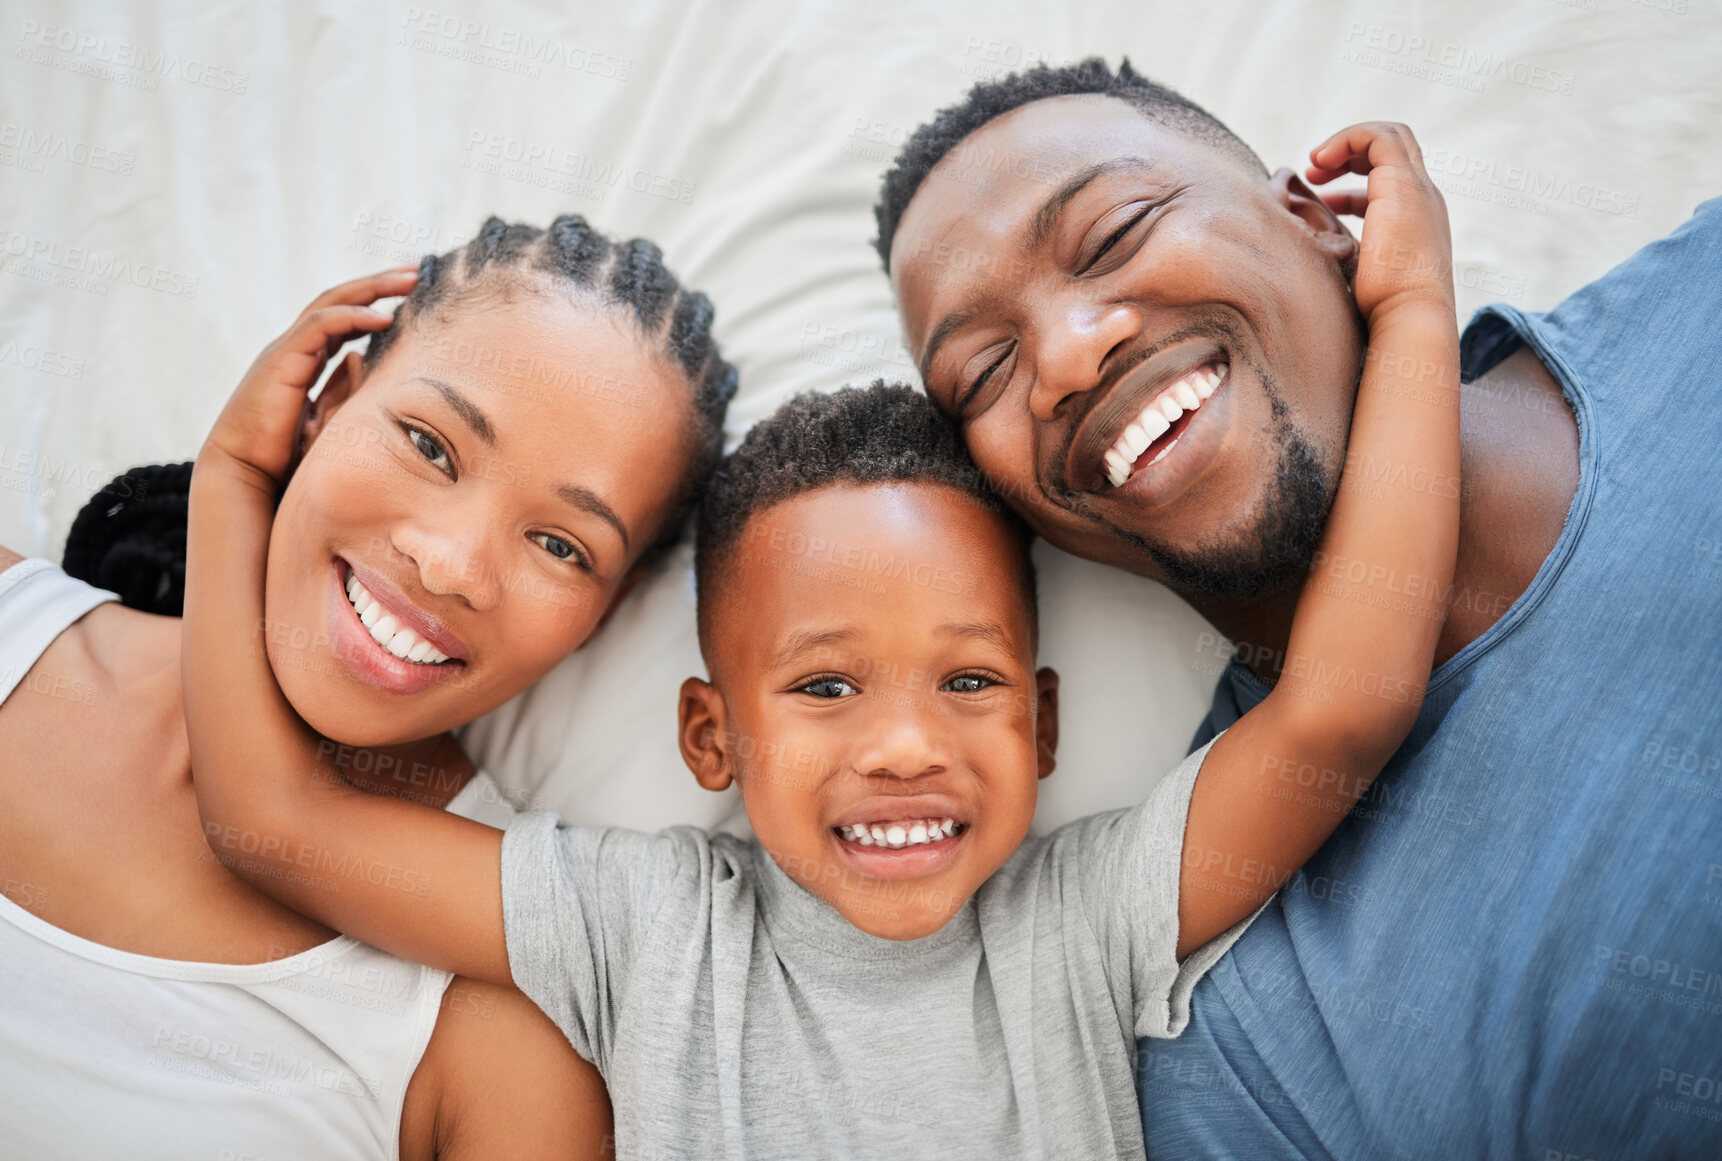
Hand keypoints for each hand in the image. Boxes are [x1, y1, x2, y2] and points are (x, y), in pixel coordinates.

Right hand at [201, 267, 417, 488]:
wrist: (243, 474)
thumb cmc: (284, 455)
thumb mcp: (329, 420)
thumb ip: (345, 391)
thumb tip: (364, 364)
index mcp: (305, 359)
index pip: (343, 318)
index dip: (375, 304)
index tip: (411, 295)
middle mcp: (295, 348)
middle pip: (340, 301)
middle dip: (379, 284)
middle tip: (416, 272)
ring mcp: (286, 351)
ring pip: (331, 304)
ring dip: (372, 289)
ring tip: (409, 279)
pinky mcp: (281, 361)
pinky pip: (319, 327)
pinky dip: (352, 317)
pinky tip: (383, 316)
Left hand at [1306, 122, 1452, 325]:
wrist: (1409, 317)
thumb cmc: (1381, 310)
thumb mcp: (1363, 275)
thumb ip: (1347, 255)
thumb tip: (1314, 256)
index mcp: (1417, 219)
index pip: (1389, 181)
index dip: (1352, 182)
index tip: (1321, 198)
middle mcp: (1423, 198)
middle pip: (1395, 148)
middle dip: (1351, 152)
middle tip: (1313, 171)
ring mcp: (1416, 188)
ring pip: (1389, 136)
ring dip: (1345, 143)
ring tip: (1311, 166)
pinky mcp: (1401, 185)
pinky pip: (1377, 138)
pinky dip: (1346, 140)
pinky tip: (1317, 163)